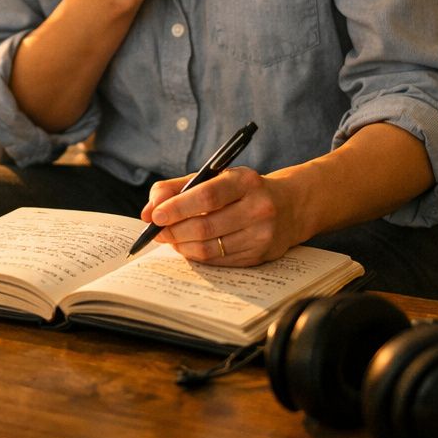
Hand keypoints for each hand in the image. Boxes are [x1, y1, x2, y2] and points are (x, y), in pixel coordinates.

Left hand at [139, 167, 302, 265]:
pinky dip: (197, 255)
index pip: (207, 196)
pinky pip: (219, 261)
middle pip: (205, 226)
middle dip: (173, 230)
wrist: (290, 206)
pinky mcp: (260, 256)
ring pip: (210, 248)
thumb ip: (178, 187)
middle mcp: (258, 208)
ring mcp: (261, 235)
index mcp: (246, 181)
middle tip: (155, 230)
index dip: (177, 207)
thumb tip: (148, 210)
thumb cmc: (242, 189)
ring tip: (169, 238)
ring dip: (182, 246)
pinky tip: (188, 247)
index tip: (154, 215)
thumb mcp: (216, 177)